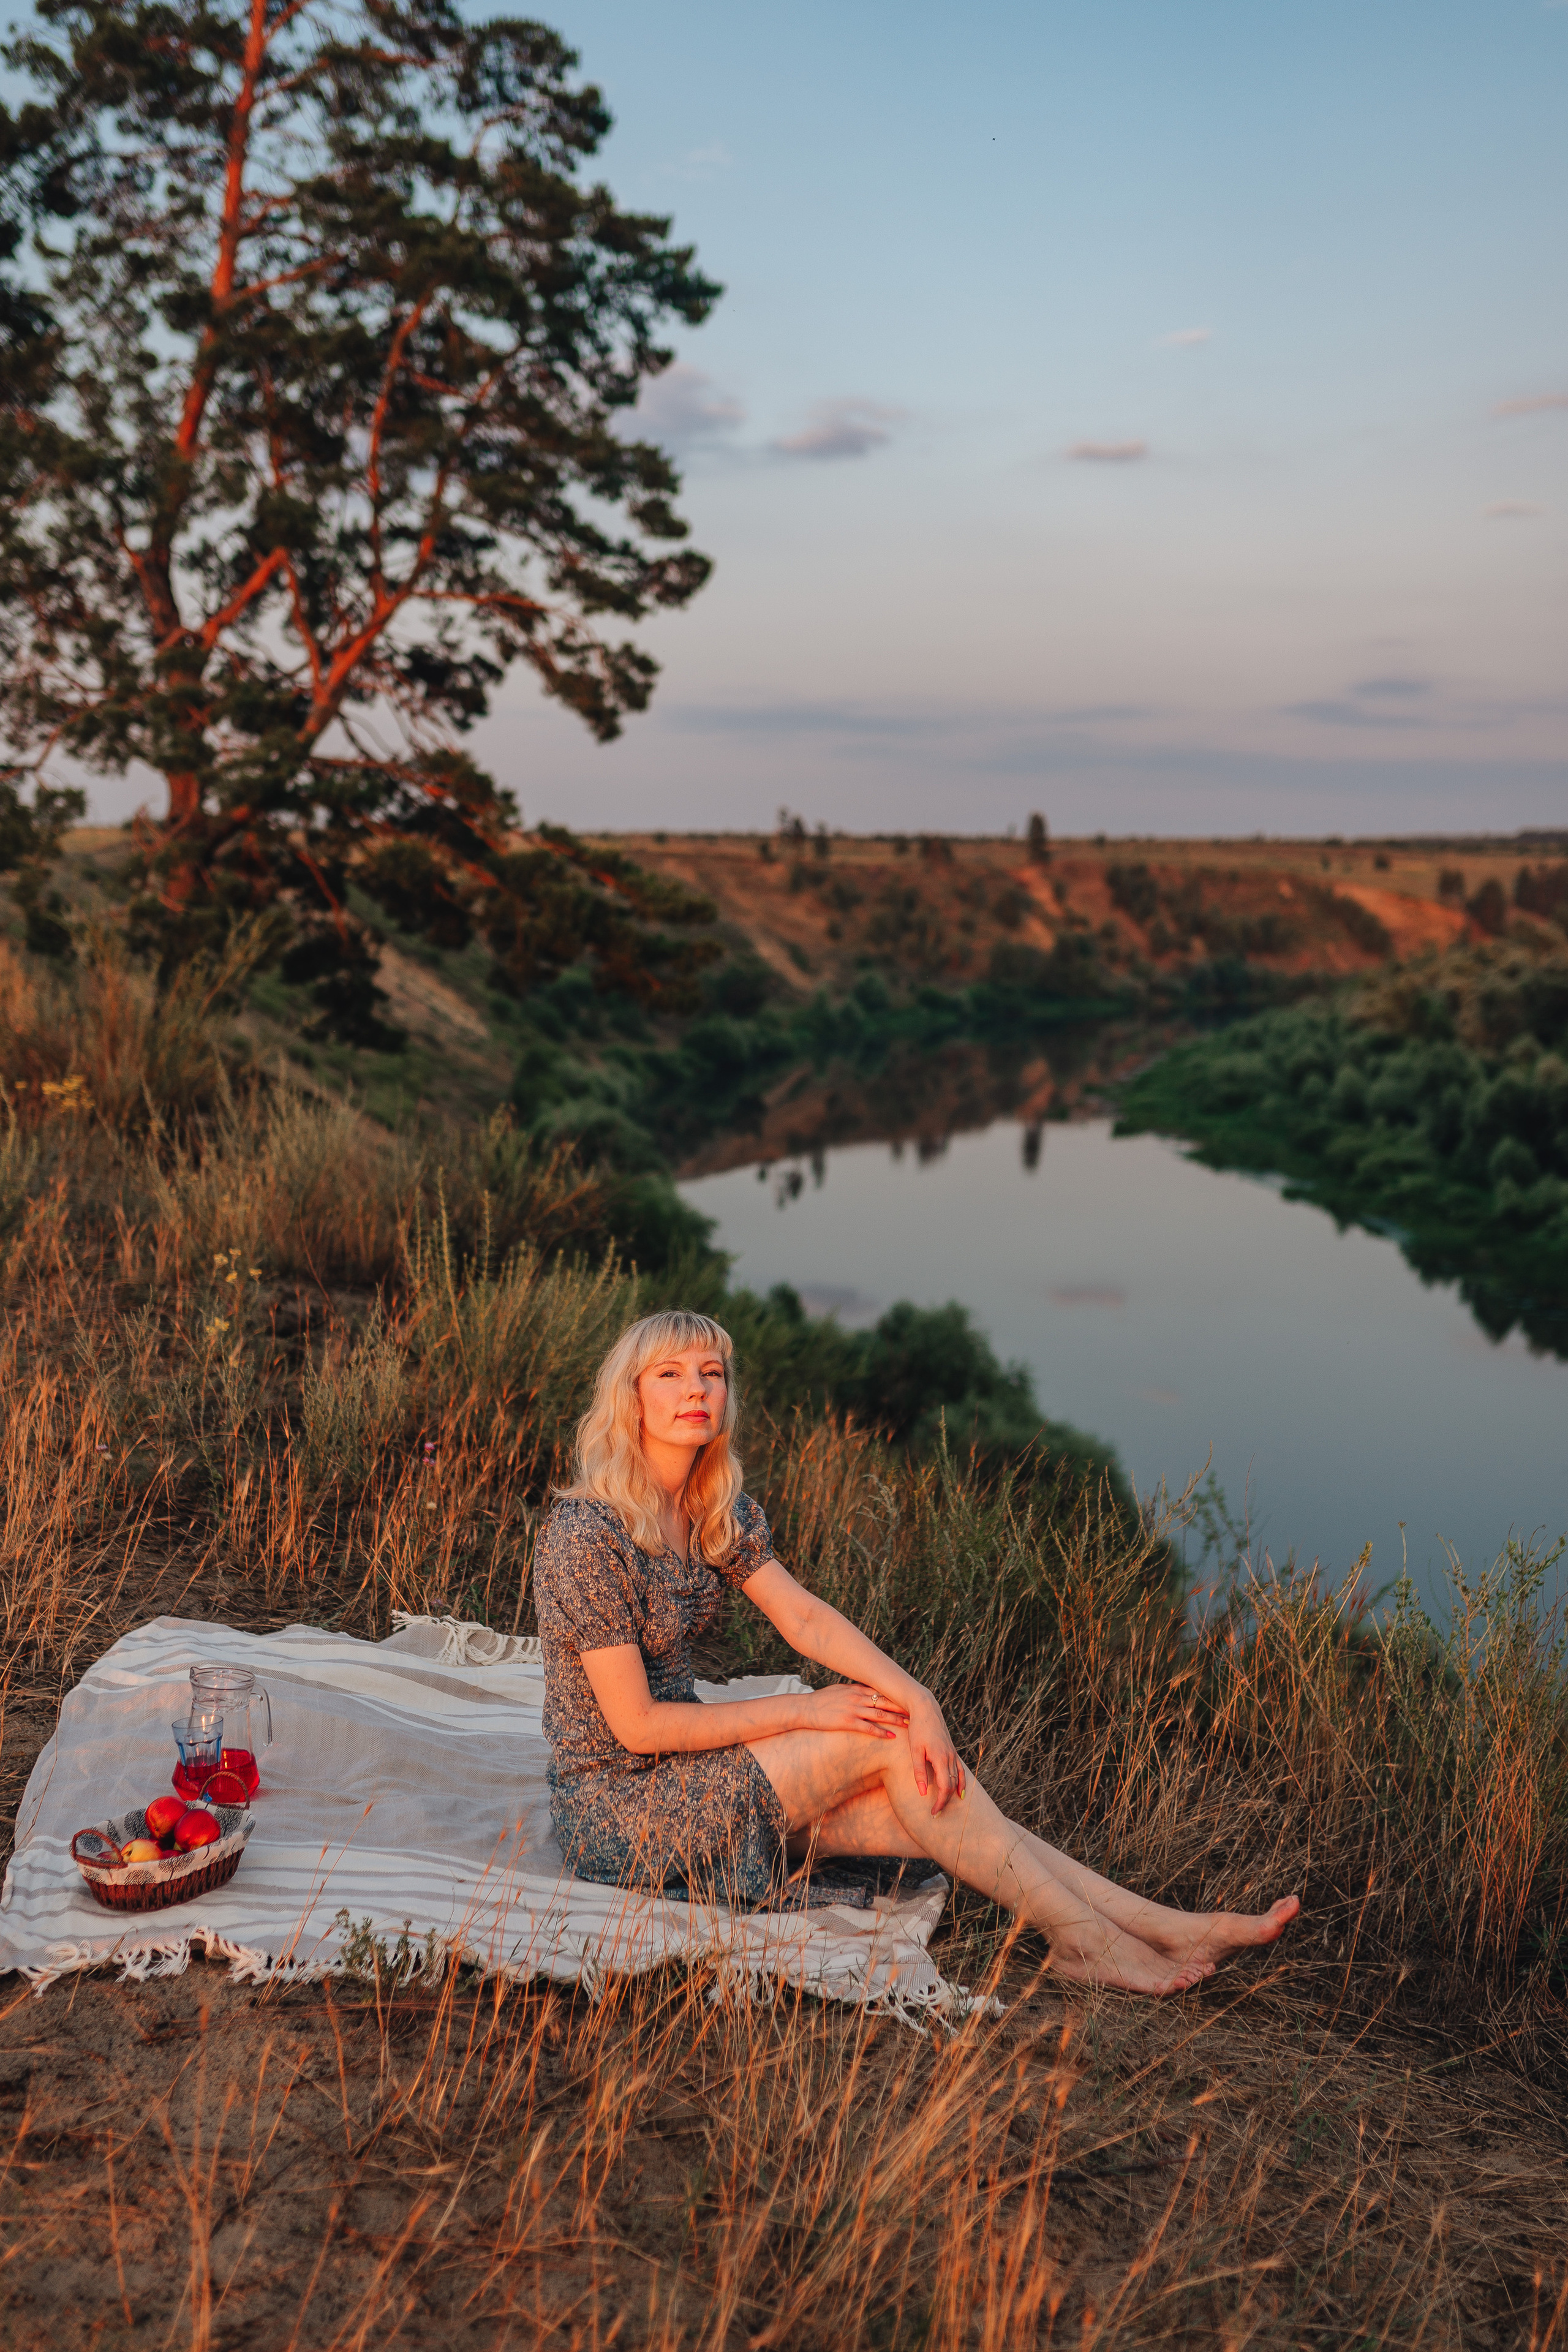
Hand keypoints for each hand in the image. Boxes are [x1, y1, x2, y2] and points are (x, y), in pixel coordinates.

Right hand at [805, 1682, 909, 1738]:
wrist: (804, 1708)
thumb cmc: (821, 1700)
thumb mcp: (840, 1690)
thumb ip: (854, 1690)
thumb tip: (866, 1691)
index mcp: (856, 1689)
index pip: (881, 1691)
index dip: (896, 1696)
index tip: (909, 1700)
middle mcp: (857, 1697)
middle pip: (885, 1701)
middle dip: (901, 1707)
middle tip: (916, 1712)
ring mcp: (852, 1709)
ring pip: (880, 1714)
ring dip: (896, 1720)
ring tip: (909, 1725)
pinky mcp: (847, 1721)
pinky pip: (868, 1728)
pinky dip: (881, 1732)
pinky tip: (891, 1736)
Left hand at [906, 1689, 964, 1812]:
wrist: (926, 1709)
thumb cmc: (917, 1729)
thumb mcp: (914, 1750)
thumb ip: (919, 1772)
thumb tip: (923, 1793)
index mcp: (941, 1758)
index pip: (945, 1787)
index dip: (940, 1803)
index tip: (933, 1813)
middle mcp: (950, 1757)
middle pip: (952, 1786)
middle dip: (945, 1802)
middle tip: (936, 1814)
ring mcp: (953, 1754)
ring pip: (957, 1779)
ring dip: (952, 1795)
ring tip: (946, 1807)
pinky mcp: (952, 1751)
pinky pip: (960, 1771)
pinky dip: (961, 1783)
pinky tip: (960, 1792)